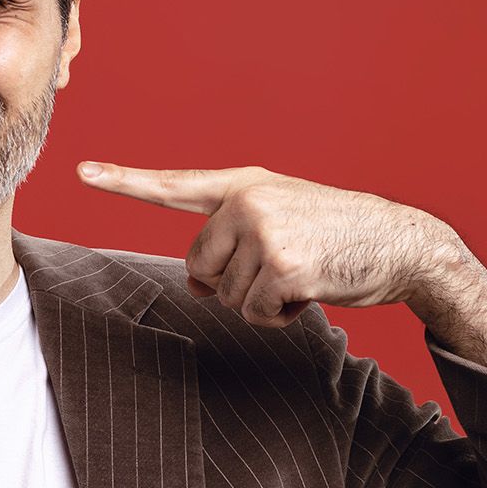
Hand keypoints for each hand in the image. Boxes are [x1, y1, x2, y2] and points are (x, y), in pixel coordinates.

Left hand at [76, 161, 467, 327]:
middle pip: (199, 265)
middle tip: (282, 266)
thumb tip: (195, 285)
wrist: (402, 243)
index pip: (175, 184)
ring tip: (303, 274)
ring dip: (262, 301)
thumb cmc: (338, 237)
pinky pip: (254, 312)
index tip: (84, 172)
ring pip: (226, 294)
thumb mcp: (280, 226)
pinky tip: (310, 290)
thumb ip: (231, 244)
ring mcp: (266, 231)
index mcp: (245, 185)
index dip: (125, 181)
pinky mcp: (284, 265)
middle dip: (233, 282)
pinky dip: (280, 316)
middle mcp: (249, 201)